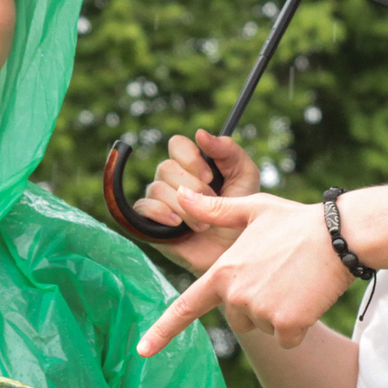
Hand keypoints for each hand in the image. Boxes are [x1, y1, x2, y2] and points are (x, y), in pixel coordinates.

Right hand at [134, 132, 263, 276]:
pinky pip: (142, 207)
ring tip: (204, 225)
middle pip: (166, 167)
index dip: (190, 158)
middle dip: (193, 188)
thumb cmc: (243, 215)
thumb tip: (200, 133)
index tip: (210, 177)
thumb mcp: (245, 176)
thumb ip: (228, 151)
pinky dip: (160, 213)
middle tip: (212, 204)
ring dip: (184, 207)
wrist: (236, 254)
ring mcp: (161, 201)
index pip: (177, 144)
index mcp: (193, 165)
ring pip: (157, 187)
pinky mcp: (152, 224)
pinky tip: (177, 224)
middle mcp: (173, 180)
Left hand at [137, 189, 353, 356]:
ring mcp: (261, 311)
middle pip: (238, 317)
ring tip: (296, 282)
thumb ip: (214, 210)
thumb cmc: (296, 221)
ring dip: (279, 313)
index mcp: (223, 271)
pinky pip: (288, 339)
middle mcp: (236, 295)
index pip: (185, 306)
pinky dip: (298, 326)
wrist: (339, 235)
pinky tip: (308, 298)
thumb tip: (181, 195)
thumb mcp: (253, 209)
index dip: (162, 331)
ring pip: (265, 327)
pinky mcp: (287, 325)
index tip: (143, 351)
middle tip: (279, 275)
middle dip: (256, 304)